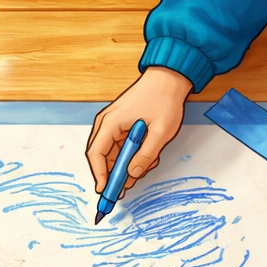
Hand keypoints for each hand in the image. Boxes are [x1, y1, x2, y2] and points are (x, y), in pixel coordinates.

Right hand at [86, 67, 193, 194]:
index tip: (104, 190)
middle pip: (102, 156)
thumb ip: (146, 155)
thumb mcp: (160, 131)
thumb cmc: (164, 97)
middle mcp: (106, 123)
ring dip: (127, 164)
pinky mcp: (120, 125)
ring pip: (113, 153)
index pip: (96, 154)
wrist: (170, 76)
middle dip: (114, 173)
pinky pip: (121, 146)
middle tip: (125, 187)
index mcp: (110, 123)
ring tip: (147, 164)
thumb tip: (132, 174)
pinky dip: (132, 155)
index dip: (99, 174)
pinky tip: (147, 155)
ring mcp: (112, 124)